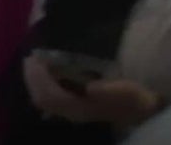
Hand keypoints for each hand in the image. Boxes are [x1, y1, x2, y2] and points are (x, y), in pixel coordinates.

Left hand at [22, 55, 159, 125]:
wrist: (140, 111)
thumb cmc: (132, 98)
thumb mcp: (127, 92)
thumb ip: (109, 90)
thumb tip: (90, 88)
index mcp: (80, 110)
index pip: (50, 96)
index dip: (39, 78)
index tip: (35, 58)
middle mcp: (71, 113)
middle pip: (42, 98)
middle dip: (32, 78)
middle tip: (30, 57)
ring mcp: (71, 111)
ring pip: (43, 98)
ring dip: (36, 80)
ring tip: (35, 62)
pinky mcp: (73, 106)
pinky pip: (50, 96)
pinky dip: (43, 82)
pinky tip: (46, 70)